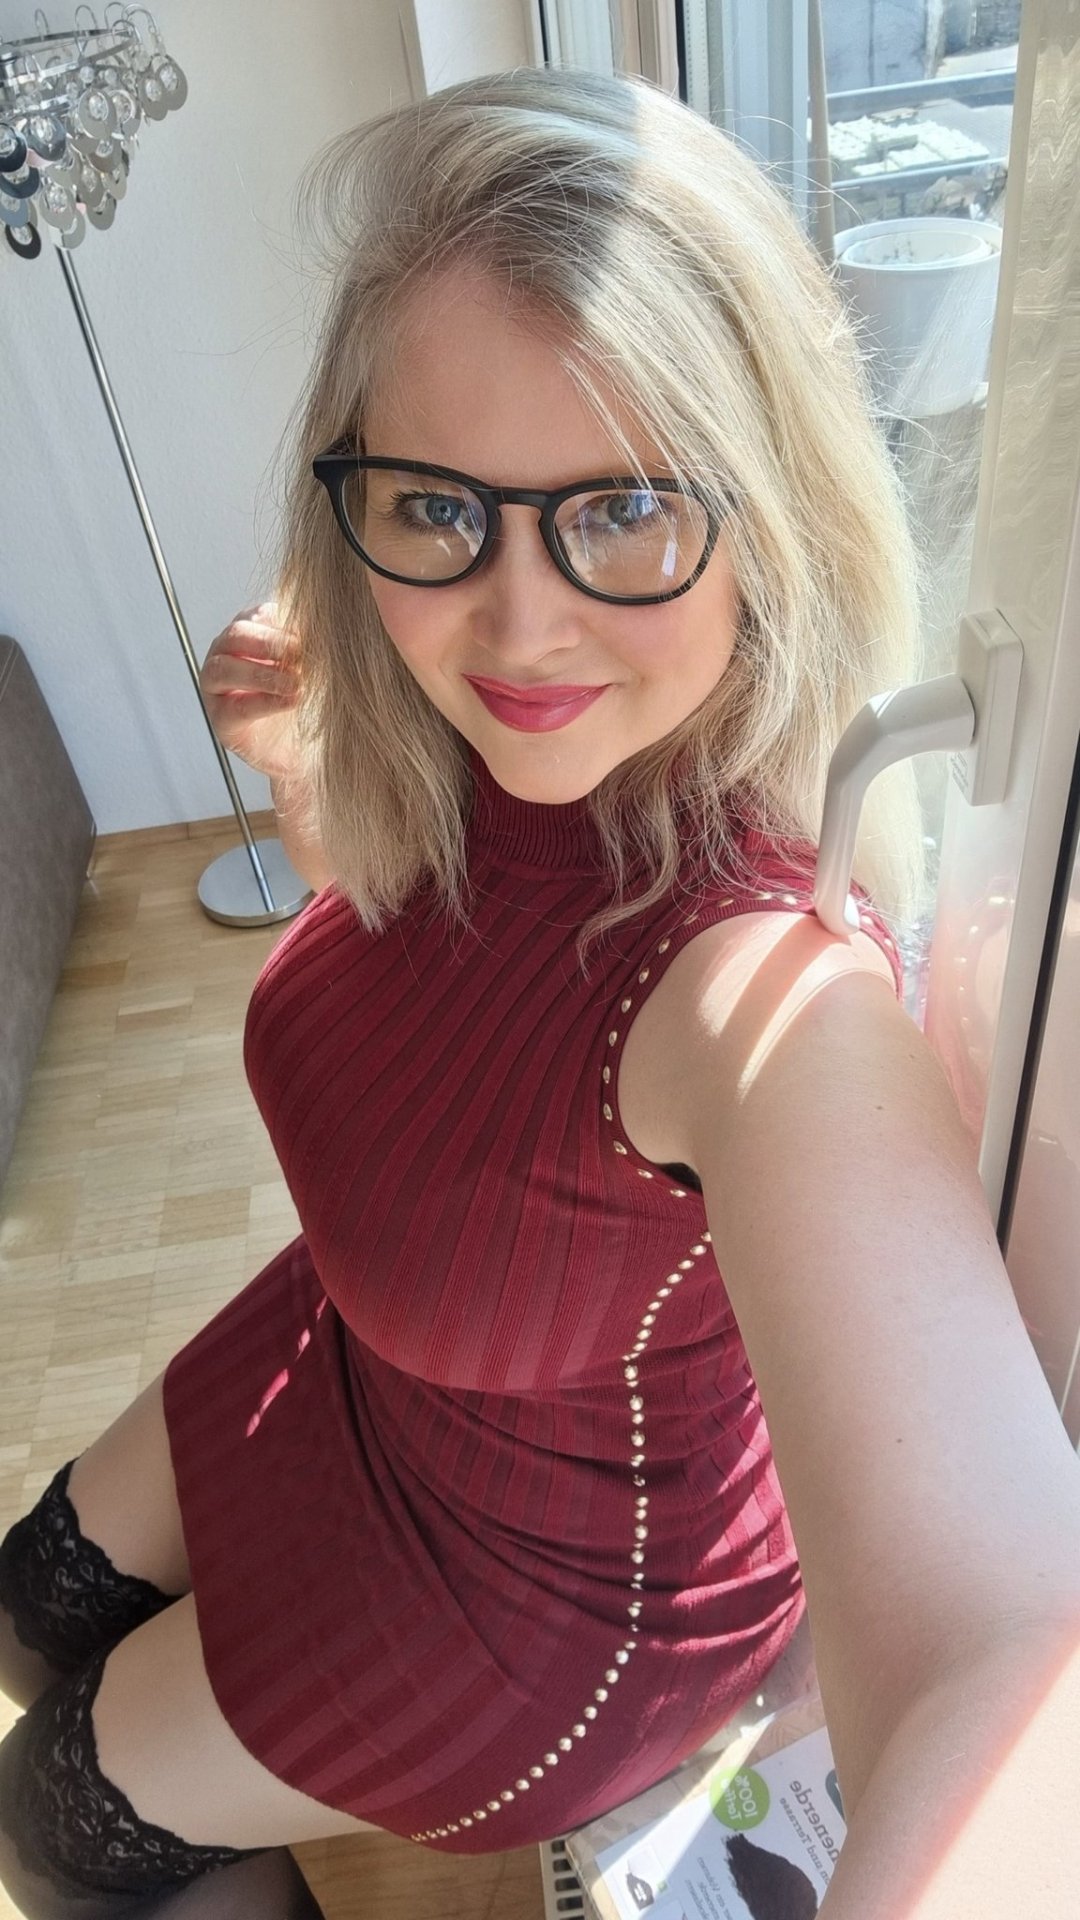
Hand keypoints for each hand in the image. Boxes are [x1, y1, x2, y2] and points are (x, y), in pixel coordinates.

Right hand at [200, 601, 303, 781]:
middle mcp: (227, 655)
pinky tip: (291, 701)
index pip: (257, 616)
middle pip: (236, 635)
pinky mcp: (222, 721)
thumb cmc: (312, 698)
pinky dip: (265, 702)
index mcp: (250, 633)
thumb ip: (307, 644)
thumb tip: (320, 626)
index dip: (282, 623)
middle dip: (269, 643)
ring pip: (224, 668)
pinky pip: (236, 708)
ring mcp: (218, 688)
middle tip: (300, 653)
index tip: (310, 633)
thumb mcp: (314, 664)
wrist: (311, 748)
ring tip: (296, 683)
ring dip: (261, 673)